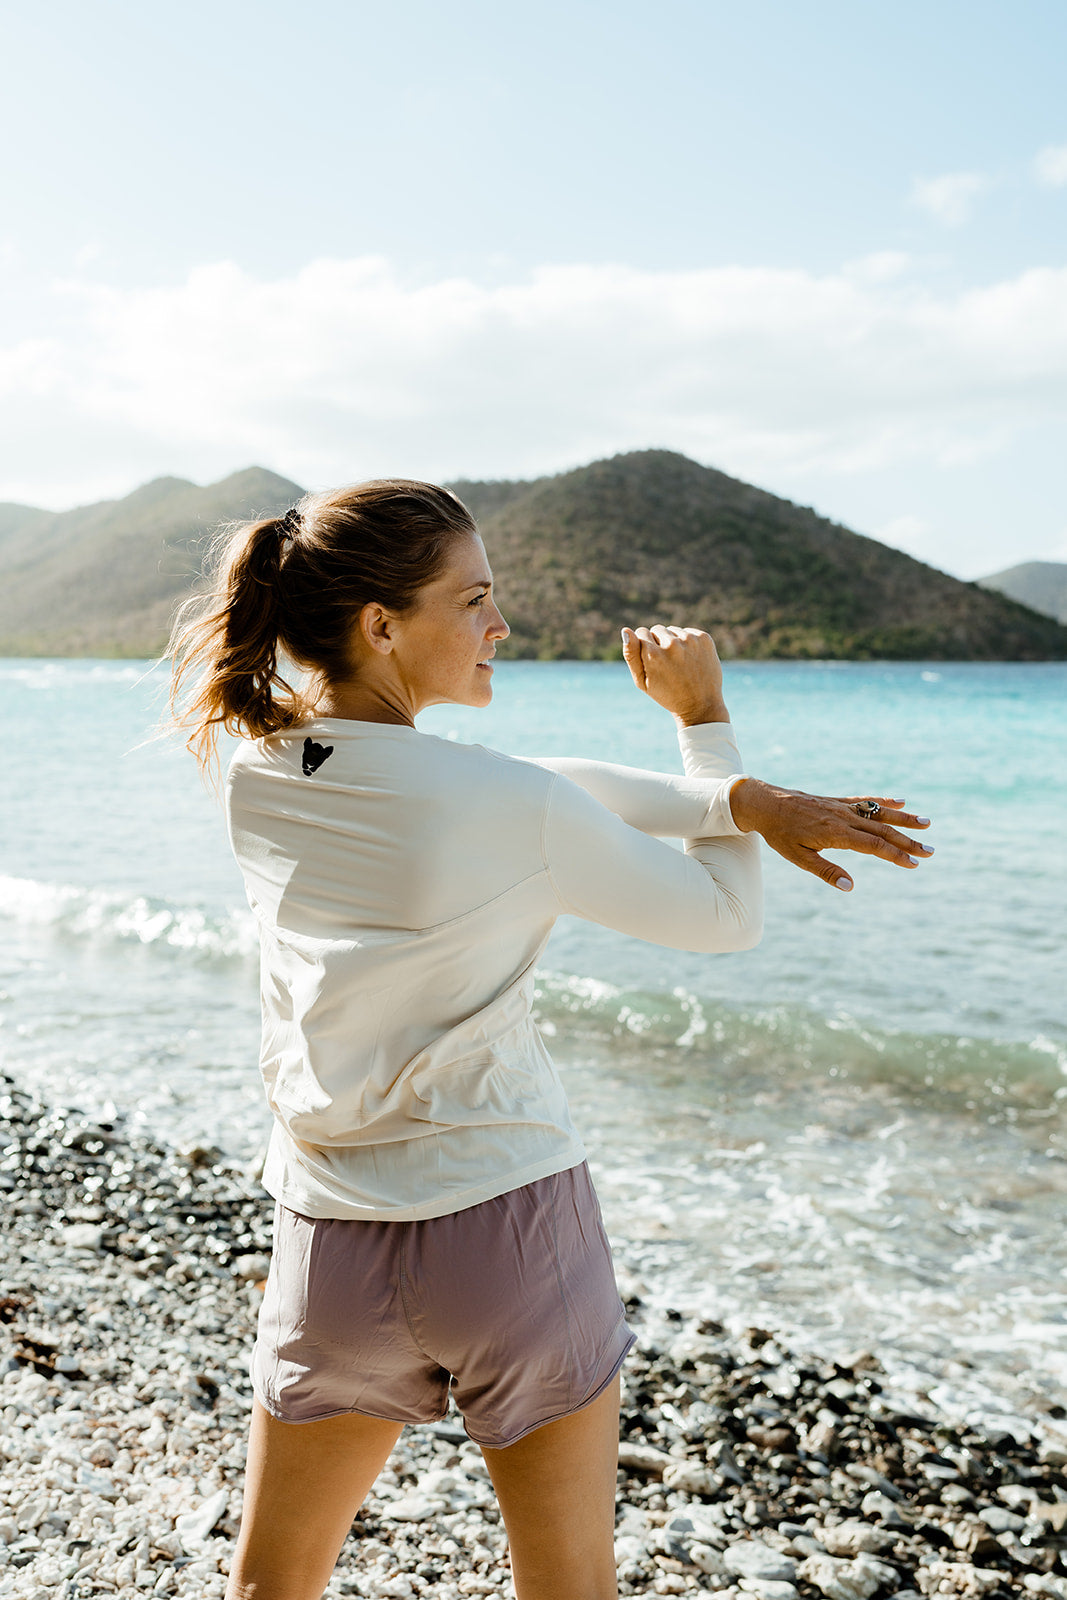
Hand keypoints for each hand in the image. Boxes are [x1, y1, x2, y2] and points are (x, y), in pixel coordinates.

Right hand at [621, 625, 728, 724]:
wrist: (700, 705)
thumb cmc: (667, 694)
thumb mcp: (642, 681)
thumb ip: (631, 655)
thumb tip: (626, 630)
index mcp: (654, 655)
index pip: (641, 632)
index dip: (644, 646)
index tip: (651, 660)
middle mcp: (672, 644)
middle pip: (657, 629)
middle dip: (658, 643)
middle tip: (666, 664)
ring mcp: (690, 640)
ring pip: (673, 630)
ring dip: (673, 642)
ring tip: (679, 663)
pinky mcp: (704, 639)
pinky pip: (688, 631)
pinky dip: (687, 642)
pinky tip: (690, 659)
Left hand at [729, 781, 933, 891]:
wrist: (764, 803)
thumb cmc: (779, 834)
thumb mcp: (798, 857)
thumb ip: (826, 871)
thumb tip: (850, 887)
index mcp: (836, 833)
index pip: (874, 845)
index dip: (896, 854)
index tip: (914, 863)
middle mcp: (843, 817)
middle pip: (882, 830)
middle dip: (908, 841)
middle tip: (931, 851)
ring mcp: (841, 807)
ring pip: (878, 813)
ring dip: (903, 819)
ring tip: (926, 823)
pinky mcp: (837, 800)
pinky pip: (865, 801)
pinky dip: (883, 802)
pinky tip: (899, 802)